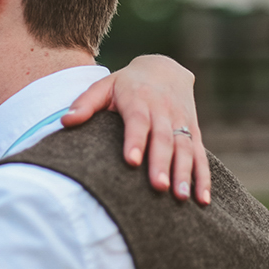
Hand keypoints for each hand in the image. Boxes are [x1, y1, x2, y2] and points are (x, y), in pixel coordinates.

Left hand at [61, 56, 209, 204]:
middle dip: (161, 163)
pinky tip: (202, 199)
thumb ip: (85, 103)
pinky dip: (203, 177)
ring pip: (185, 148)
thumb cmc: (126, 84)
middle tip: (158, 187)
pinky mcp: (194, 131)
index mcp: (139, 100)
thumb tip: (65, 121)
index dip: (135, 140)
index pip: (138, 121)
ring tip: (179, 197)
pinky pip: (200, 155)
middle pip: (164, 138)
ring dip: (184, 173)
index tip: (131, 161)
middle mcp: (163, 111)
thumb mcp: (104, 86)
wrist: (165, 68)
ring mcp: (181, 122)